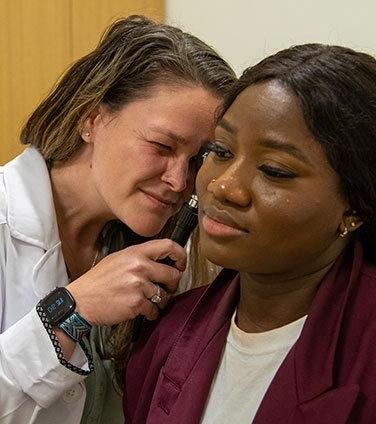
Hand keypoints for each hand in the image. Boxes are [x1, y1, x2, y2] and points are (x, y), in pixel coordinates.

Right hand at [66, 239, 185, 325]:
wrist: (80, 301)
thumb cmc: (98, 281)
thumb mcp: (118, 259)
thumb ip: (139, 257)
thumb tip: (161, 260)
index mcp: (135, 252)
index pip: (169, 246)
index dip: (181, 256)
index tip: (181, 265)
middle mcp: (139, 266)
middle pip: (173, 275)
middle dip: (173, 285)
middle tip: (166, 289)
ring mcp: (138, 285)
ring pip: (165, 295)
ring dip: (160, 301)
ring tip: (149, 301)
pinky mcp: (136, 303)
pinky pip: (154, 310)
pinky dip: (150, 313)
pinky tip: (141, 311)